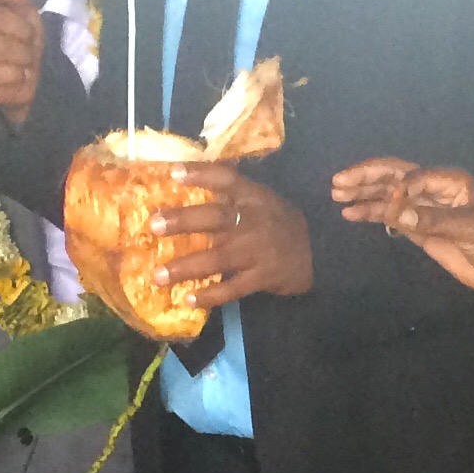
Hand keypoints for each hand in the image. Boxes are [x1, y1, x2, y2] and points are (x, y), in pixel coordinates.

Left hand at [148, 165, 312, 305]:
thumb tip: (186, 178)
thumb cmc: (280, 223)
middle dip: (184, 221)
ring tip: (158, 276)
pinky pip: (233, 288)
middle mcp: (254, 221)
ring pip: (218, 258)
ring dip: (186, 267)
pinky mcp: (262, 277)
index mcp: (254, 197)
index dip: (201, 174)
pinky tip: (188, 299)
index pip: (226, 180)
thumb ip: (232, 194)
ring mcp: (258, 251)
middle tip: (153, 225)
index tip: (173, 173)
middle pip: (216, 218)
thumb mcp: (263, 200)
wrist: (320, 252)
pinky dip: (211, 295)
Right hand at [331, 159, 473, 292]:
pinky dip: (372, 214)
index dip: (396, 186)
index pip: (412, 175)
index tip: (389, 205)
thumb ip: (432, 220)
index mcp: (448, 180)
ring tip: (337, 196)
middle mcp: (433, 189)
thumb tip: (397, 213)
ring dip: (364, 195)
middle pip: (393, 177)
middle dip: (366, 178)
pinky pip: (391, 216)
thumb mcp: (468, 227)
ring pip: (388, 196)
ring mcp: (424, 209)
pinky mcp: (419, 228)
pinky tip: (352, 214)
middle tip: (338, 183)